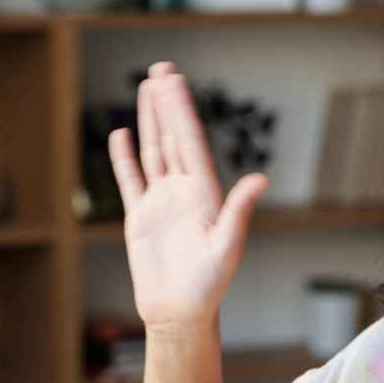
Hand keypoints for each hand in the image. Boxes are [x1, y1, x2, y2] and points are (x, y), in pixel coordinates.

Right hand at [109, 62, 268, 331]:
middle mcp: (183, 191)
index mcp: (205, 193)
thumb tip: (261, 179)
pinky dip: (124, 158)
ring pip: (154, 151)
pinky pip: (131, 180)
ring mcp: (161, 202)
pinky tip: (122, 133)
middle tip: (162, 69)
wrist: (179, 313)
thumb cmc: (208, 286)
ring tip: (147, 88)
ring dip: (150, 120)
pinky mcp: (140, 217)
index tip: (174, 81)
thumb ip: (239, 211)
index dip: (182, 110)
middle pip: (173, 137)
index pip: (190, 142)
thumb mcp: (226, 247)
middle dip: (167, 103)